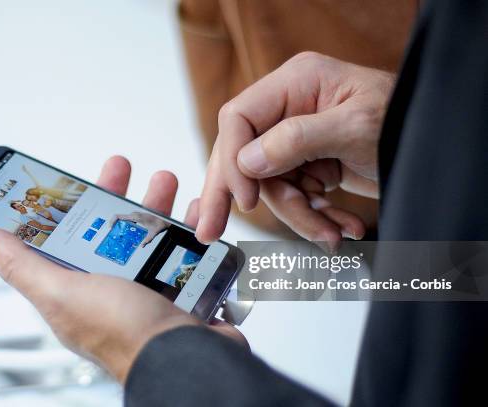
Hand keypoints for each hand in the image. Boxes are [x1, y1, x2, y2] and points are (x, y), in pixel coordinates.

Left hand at [0, 156, 245, 382]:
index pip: (62, 239)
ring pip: (148, 236)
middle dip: (115, 195)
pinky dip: (190, 230)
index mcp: (76, 289)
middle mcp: (110, 288)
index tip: (68, 180)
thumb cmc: (125, 335)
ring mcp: (147, 288)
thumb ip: (21, 265)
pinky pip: (184, 251)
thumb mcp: (61, 292)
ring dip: (156, 206)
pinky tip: (195, 216)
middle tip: (120, 168)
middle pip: (108, 231)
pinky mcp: (180, 288)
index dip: (63, 207)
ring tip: (165, 181)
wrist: (189, 357)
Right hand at [109, 211, 168, 246]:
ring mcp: (135, 215)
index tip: (110, 228)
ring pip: (123, 219)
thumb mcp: (153, 234)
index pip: (119, 216)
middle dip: (114, 225)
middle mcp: (134, 215)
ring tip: (116, 233)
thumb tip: (142, 246)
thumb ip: (147, 240)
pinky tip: (124, 232)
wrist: (163, 221)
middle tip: (112, 233)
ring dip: (118, 224)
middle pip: (119, 218)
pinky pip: (127, 219)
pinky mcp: (136, 217)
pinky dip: (123, 224)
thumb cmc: (158, 225)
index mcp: (135, 217)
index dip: (112, 221)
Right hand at [197, 52, 393, 247]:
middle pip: (243, 154)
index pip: (239, 118)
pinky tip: (341, 228)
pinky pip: (296, 198)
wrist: (439, 147)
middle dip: (236, 197)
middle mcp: (289, 109)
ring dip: (300, 217)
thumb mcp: (355, 127)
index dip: (232, 158)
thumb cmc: (408, 120)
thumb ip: (296, 140)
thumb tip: (247, 161)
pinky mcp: (309, 164)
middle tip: (209, 231)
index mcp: (296, 84)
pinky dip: (316, 218)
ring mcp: (298, 139)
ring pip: (272, 187)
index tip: (245, 197)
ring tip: (332, 235)